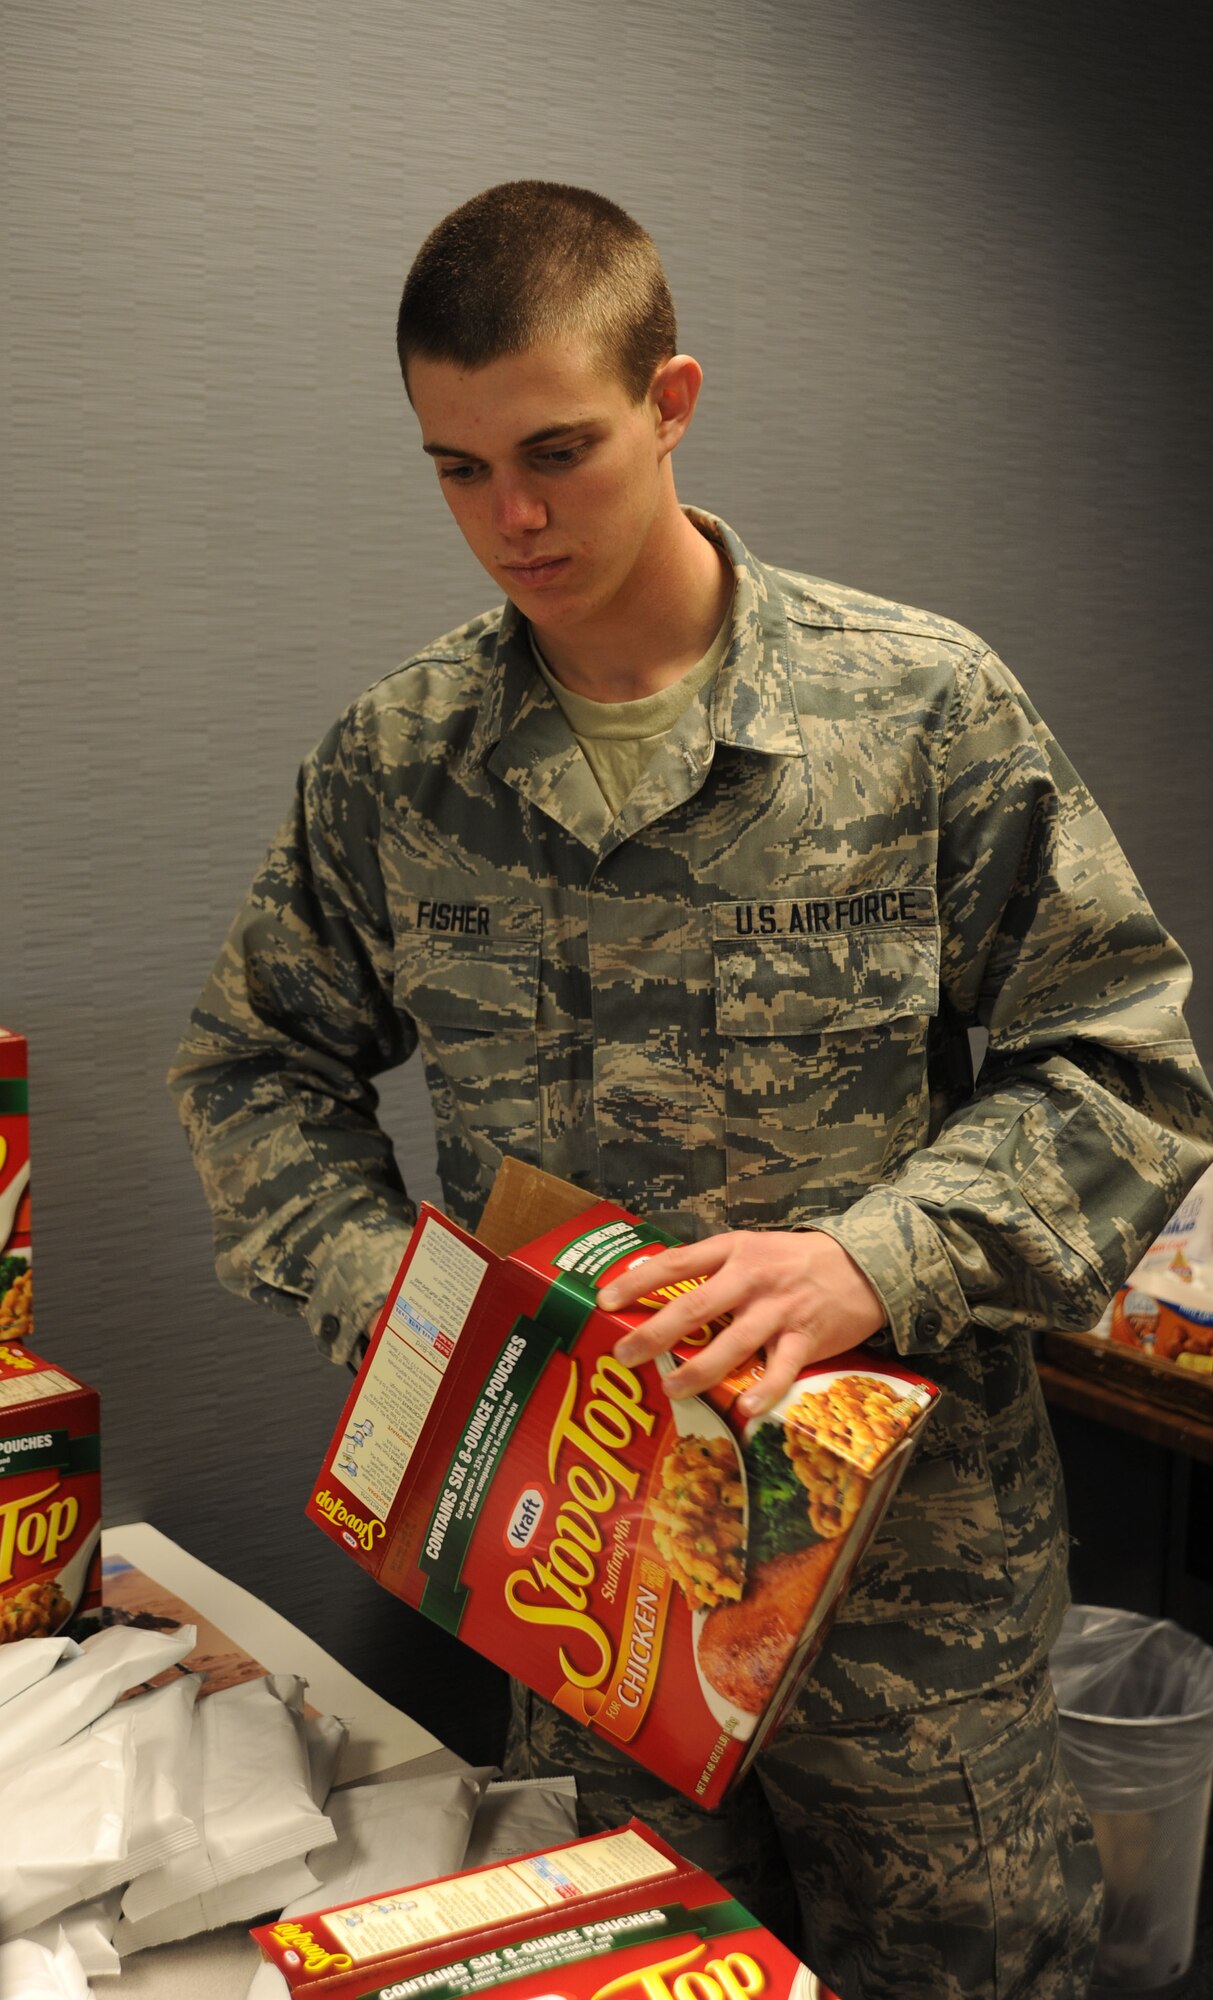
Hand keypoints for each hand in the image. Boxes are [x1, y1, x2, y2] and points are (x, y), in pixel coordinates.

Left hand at [600, 1229, 886, 1418]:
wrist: (865, 1264)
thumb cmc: (797, 1261)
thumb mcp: (752, 1249)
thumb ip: (714, 1270)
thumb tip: (660, 1297)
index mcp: (734, 1251)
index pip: (676, 1263)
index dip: (638, 1282)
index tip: (605, 1300)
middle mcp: (752, 1278)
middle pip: (694, 1306)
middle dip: (655, 1333)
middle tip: (624, 1354)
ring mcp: (779, 1309)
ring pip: (732, 1341)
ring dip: (698, 1368)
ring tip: (671, 1388)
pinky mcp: (807, 1337)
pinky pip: (782, 1368)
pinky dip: (763, 1389)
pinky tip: (743, 1406)